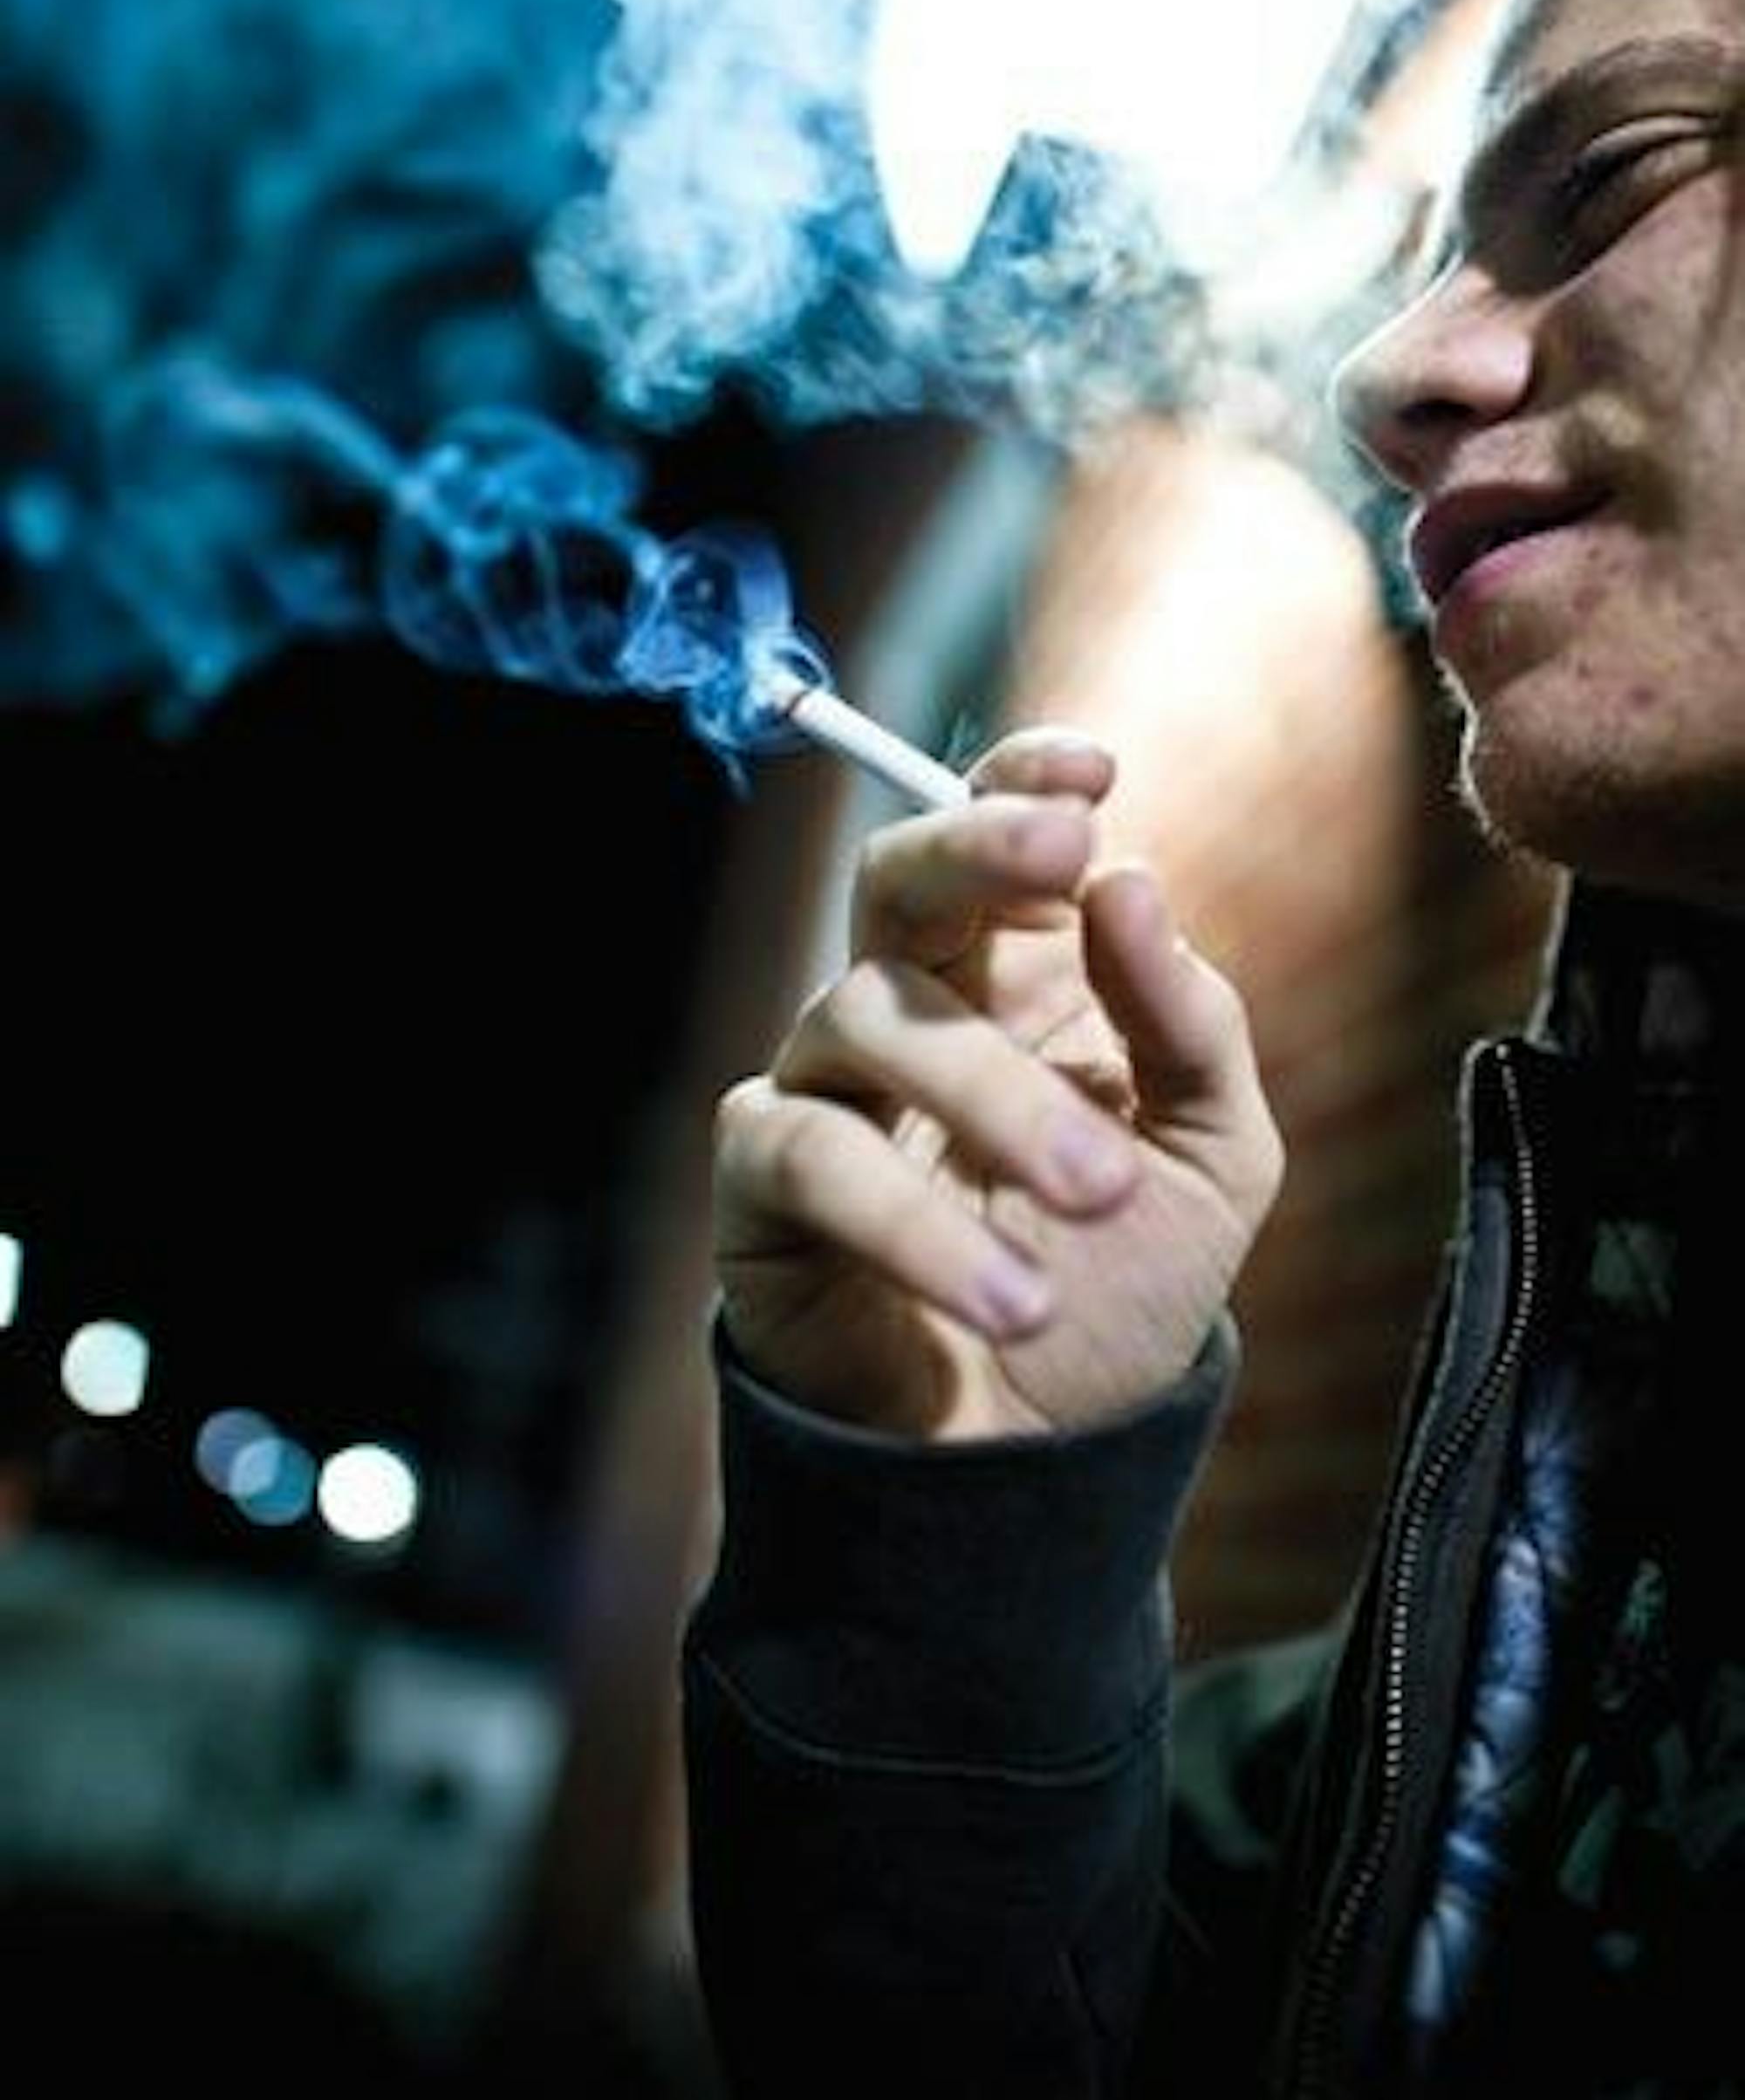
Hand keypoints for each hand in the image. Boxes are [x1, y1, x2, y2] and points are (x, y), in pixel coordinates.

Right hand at [712, 727, 1283, 1440]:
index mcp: (1018, 980)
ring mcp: (824, 1087)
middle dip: (975, 845)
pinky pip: (811, 1153)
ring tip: (1100, 1195)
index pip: (989, 836)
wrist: (1040, 1468)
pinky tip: (1010, 1297)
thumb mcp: (1212, 1159)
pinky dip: (915, 1221)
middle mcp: (910, 1009)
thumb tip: (1130, 879)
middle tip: (1066, 854)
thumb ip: (1191, 1025)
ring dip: (996, 1094)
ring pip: (871, 1014)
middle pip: (895, 875)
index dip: (1016, 781)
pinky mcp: (763, 1187)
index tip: (1092, 772)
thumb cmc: (1120, 1292)